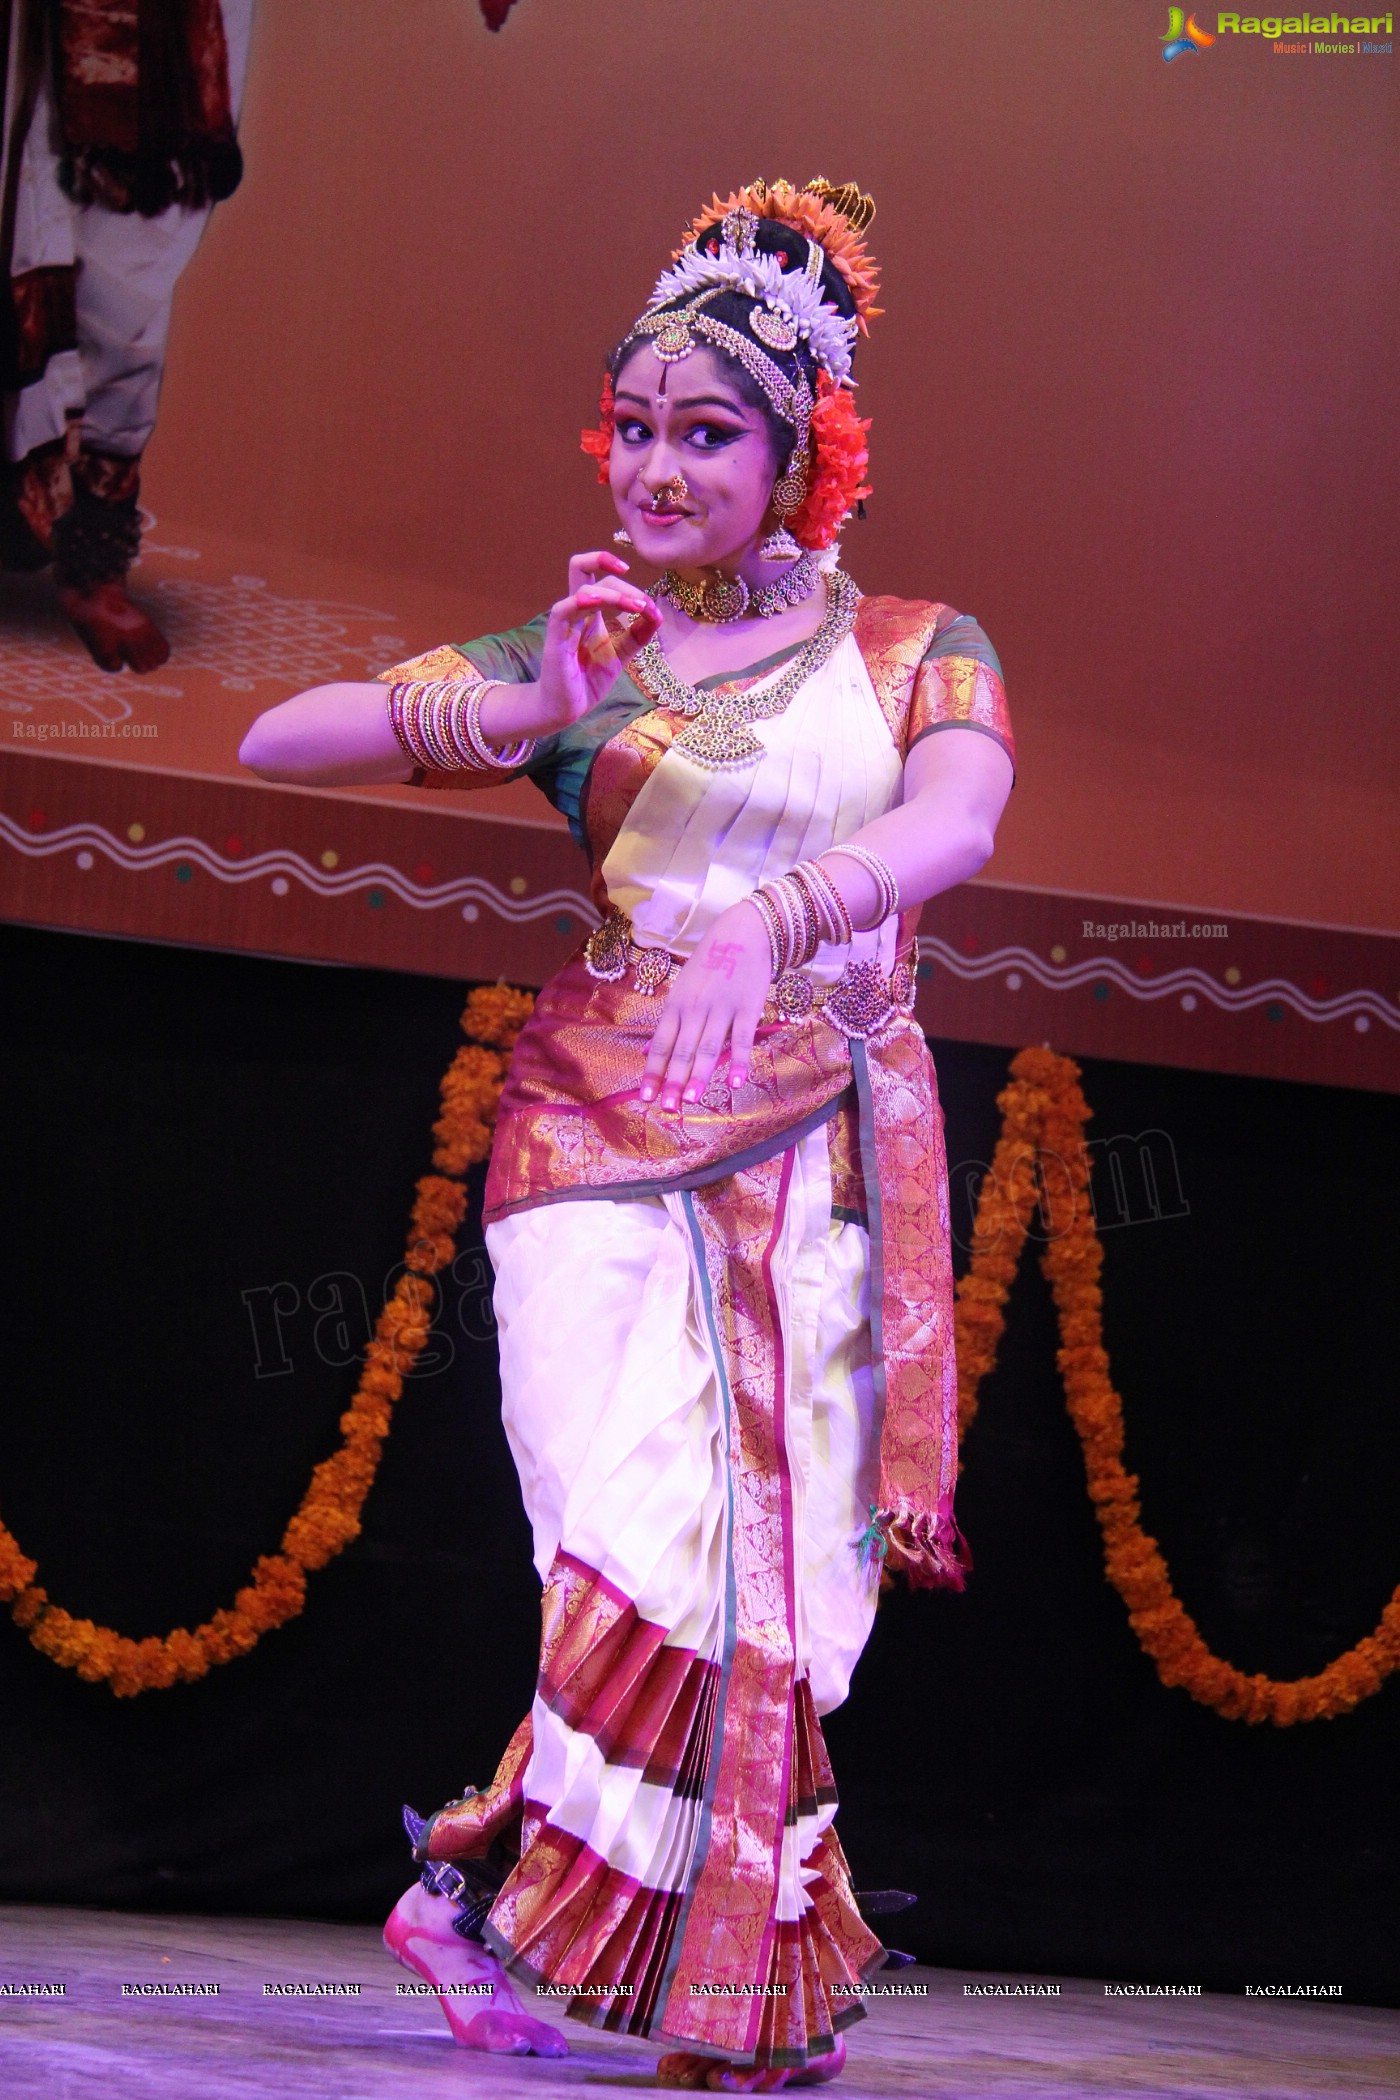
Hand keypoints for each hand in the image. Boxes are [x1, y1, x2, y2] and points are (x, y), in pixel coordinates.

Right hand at [532, 550, 659, 734]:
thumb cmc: (587, 680)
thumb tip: (657, 615)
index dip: (628, 584)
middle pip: (586, 569)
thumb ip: (637, 635)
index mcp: (589, 612)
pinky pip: (563, 610)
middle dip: (622, 583)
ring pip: (583, 587)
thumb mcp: (621, 654)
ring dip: (614, 593)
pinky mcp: (556, 638)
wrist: (567, 708)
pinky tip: (597, 603)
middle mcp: (575, 610)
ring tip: (637, 608)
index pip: (601, 577)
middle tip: (643, 605)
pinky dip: (581, 601)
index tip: (647, 601)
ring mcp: (565, 622)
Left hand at [639, 900, 772, 1110]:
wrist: (743, 934)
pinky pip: (742, 1039)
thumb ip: (668, 1024)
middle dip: (672, 1081)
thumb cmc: (709, 965)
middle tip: (666, 1108)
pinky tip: (738, 1082)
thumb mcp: (682, 990)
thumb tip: (643, 1051)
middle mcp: (695, 1009)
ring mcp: (721, 1009)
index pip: (660, 1044)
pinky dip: (740, 1061)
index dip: (652, 1071)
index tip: (645, 1097)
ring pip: (708, 1047)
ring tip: (691, 1100)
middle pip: (682, 1050)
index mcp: (676, 1006)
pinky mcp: (747, 1009)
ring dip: (700, 1075)